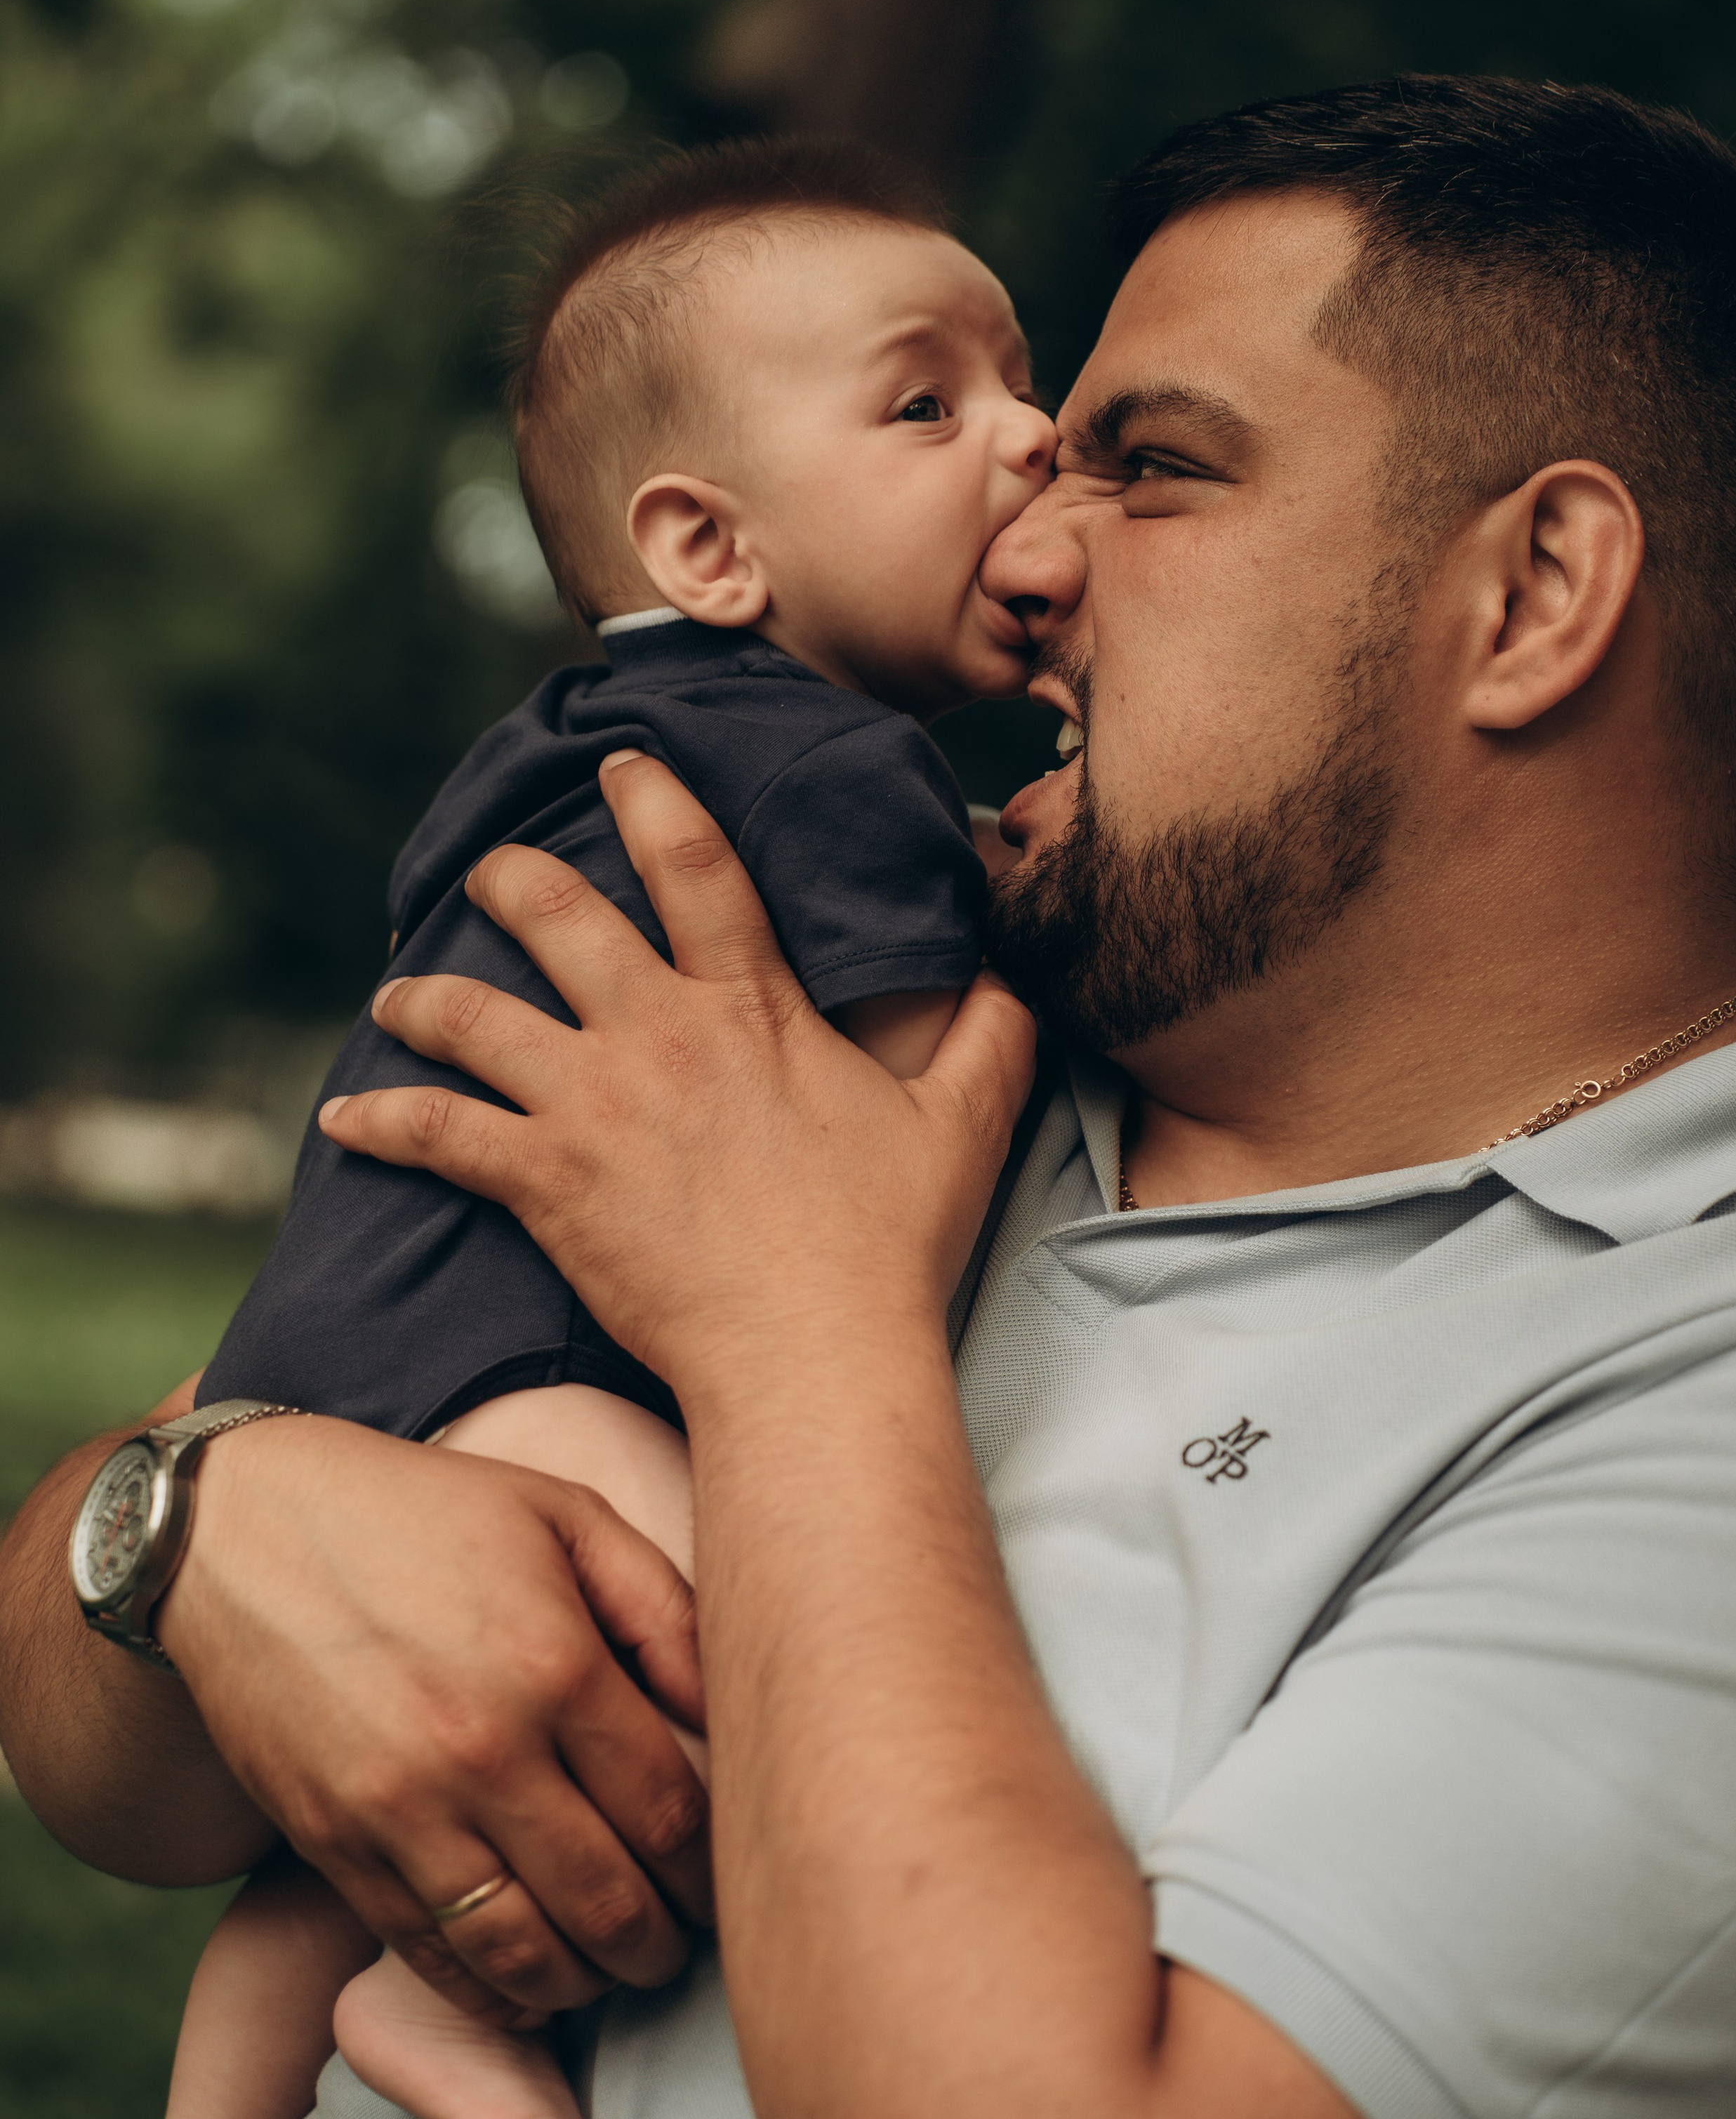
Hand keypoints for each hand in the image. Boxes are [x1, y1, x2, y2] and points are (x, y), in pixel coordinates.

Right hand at [156, 1409, 711, 2017]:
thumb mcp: (565, 1515)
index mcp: (555, 1664)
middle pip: (607, 1902)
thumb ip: (665, 1609)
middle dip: (661, 1945)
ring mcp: (399, 1807)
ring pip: (521, 1952)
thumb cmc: (424, 1512)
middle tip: (681, 1948)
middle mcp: (482, 1749)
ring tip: (610, 1971)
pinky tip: (527, 1987)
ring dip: (583, 1983)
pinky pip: (426, 1954)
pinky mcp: (332, 1843)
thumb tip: (737, 1710)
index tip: (727, 1891)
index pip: (670, 1817)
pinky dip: (489, 1993)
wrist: (239, 1527)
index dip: (711, 1874)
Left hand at [318, 754, 1036, 1413]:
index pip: (694, 864)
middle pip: (556, 915)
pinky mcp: (544, 1182)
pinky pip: (437, 1134)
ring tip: (401, 996)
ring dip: (425, 997)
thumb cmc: (889, 1246)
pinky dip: (381, 1122)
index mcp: (752, 1007)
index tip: (620, 766)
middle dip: (510, 878)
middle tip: (490, 871)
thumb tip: (1011, 971)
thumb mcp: (966, 1122)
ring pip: (474, 1013)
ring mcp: (592, 1104)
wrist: (813, 1352)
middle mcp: (659, 1034)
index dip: (652, 799)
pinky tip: (342, 1118)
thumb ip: (990, 1032)